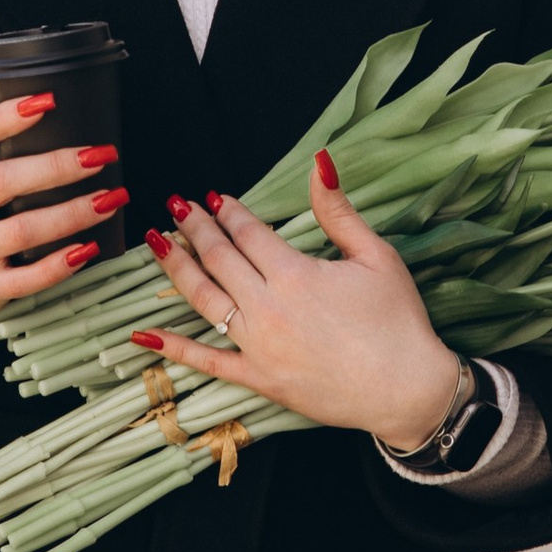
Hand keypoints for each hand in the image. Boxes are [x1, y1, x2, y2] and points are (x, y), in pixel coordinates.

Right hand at [0, 98, 127, 340]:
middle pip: (5, 181)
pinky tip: (88, 248)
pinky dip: (61, 264)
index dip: (4, 117)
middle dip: (59, 166)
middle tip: (100, 155)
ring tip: (110, 199)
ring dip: (73, 213)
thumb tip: (58, 122)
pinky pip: (28, 278)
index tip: (47, 101)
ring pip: (23, 230)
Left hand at [137, 155, 465, 452]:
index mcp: (295, 273)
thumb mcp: (376, 256)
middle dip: (194, 227)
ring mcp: (258, 346)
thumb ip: (338, 211)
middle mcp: (268, 307)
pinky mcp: (258, 379)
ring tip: (156, 242)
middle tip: (176, 206)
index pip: (247, 232)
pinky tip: (144, 334)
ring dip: (177, 267)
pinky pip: (207, 361)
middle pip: (219, 258)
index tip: (213, 197)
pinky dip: (173, 348)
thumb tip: (319, 163)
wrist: (407, 388)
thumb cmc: (398, 321)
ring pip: (203, 299)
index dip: (228, 211)